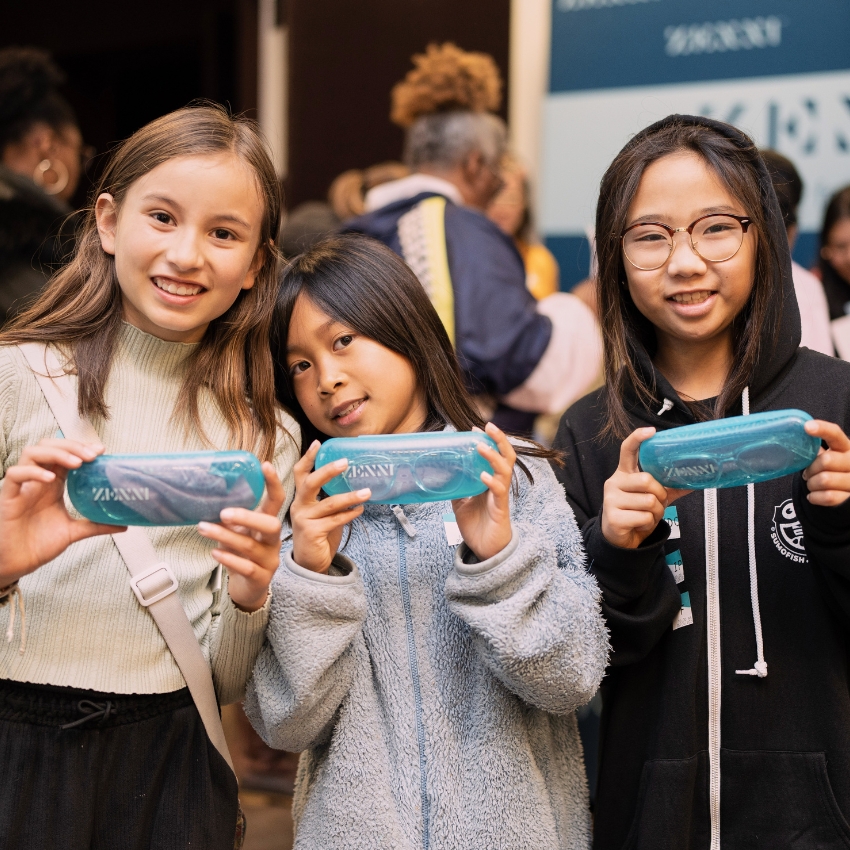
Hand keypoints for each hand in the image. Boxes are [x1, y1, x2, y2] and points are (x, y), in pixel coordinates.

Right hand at [0, 438, 122, 585]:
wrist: (18, 564)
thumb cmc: (37, 544)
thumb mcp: (73, 532)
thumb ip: (96, 525)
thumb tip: (124, 525)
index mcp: (52, 485)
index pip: (65, 454)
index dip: (81, 447)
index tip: (101, 451)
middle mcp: (37, 481)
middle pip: (49, 446)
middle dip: (72, 446)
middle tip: (92, 456)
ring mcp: (22, 487)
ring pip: (31, 453)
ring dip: (56, 453)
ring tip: (76, 463)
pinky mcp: (7, 498)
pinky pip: (14, 475)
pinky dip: (32, 471)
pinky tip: (50, 478)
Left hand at [197, 462, 284, 611]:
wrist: (248, 589)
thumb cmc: (241, 555)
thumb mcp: (238, 533)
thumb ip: (230, 519)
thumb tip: (206, 496)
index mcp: (268, 525)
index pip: (277, 500)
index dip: (273, 483)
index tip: (264, 465)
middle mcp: (273, 541)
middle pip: (271, 524)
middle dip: (247, 517)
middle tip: (223, 512)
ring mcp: (269, 560)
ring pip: (250, 546)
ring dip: (225, 536)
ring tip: (203, 528)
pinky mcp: (260, 578)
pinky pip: (246, 567)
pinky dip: (229, 559)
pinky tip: (215, 552)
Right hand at [290, 441, 369, 573]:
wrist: (311, 564)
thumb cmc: (320, 535)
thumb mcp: (324, 514)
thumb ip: (332, 499)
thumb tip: (355, 484)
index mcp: (301, 498)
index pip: (300, 474)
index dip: (307, 458)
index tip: (317, 443)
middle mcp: (299, 506)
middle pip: (310, 483)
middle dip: (327, 470)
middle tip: (345, 462)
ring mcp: (303, 519)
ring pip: (329, 503)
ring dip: (350, 496)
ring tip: (367, 492)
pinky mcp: (312, 532)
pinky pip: (336, 520)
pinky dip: (350, 514)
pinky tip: (360, 510)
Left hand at [452, 422, 514, 560]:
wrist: (485, 550)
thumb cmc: (477, 526)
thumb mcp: (461, 503)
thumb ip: (456, 488)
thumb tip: (441, 475)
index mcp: (491, 481)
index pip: (495, 455)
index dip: (489, 440)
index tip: (475, 428)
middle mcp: (499, 485)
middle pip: (507, 457)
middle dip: (499, 440)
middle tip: (488, 426)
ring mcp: (501, 497)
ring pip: (504, 470)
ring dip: (492, 457)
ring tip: (480, 446)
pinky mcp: (500, 510)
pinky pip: (499, 492)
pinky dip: (491, 482)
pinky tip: (483, 476)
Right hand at [601, 428, 689, 548]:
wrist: (620, 538)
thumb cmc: (637, 513)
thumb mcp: (653, 497)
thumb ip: (670, 486)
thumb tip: (696, 478)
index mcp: (624, 473)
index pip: (627, 450)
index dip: (638, 438)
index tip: (651, 432)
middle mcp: (614, 482)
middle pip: (647, 480)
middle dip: (660, 495)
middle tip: (657, 503)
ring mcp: (611, 500)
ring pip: (649, 501)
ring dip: (656, 512)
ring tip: (647, 516)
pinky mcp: (613, 517)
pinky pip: (644, 517)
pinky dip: (648, 523)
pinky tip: (640, 525)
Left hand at [801, 420, 849, 506]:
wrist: (844, 492)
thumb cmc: (831, 471)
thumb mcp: (827, 457)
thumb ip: (815, 450)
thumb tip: (793, 439)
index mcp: (846, 447)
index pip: (835, 434)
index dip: (822, 429)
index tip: (807, 427)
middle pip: (826, 460)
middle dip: (811, 469)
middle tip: (807, 474)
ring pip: (824, 480)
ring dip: (811, 484)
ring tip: (813, 484)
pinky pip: (828, 496)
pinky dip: (815, 497)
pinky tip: (813, 495)